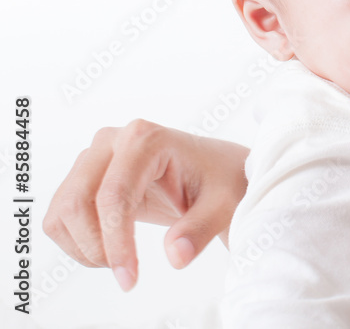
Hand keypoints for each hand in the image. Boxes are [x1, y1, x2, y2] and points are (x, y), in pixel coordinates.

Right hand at [43, 119, 248, 290]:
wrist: (216, 173)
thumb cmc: (221, 182)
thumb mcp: (223, 205)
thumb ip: (200, 229)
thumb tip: (176, 256)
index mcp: (146, 139)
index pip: (114, 195)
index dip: (115, 242)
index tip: (129, 278)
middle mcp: (113, 140)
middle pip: (78, 201)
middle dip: (96, 247)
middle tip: (126, 274)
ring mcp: (95, 156)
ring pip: (63, 211)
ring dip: (84, 247)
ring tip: (122, 261)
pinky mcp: (85, 176)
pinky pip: (60, 216)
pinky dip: (76, 243)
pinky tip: (109, 249)